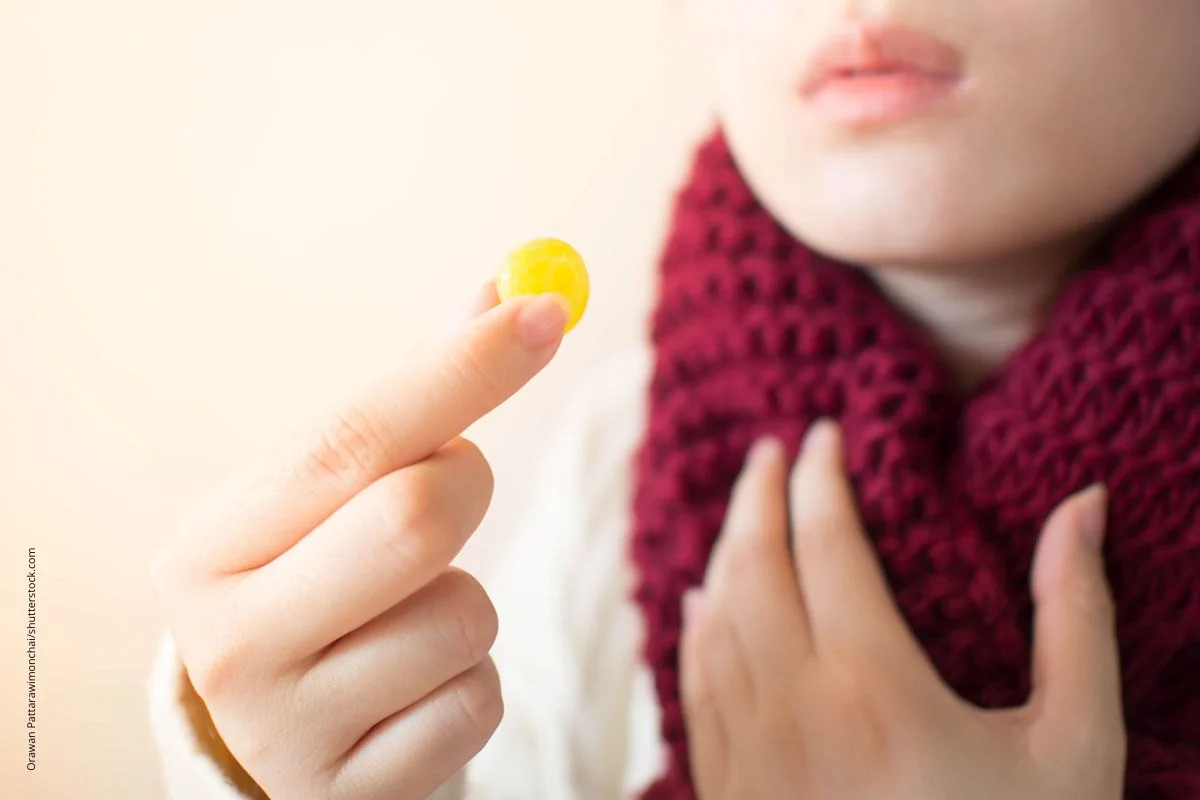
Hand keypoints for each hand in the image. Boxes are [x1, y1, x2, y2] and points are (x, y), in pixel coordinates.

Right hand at [152, 283, 569, 799]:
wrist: (280, 735)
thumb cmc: (320, 584)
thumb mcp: (335, 497)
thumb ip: (414, 400)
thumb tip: (506, 291)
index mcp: (211, 542)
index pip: (350, 438)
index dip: (461, 370)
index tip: (545, 309)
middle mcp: (228, 638)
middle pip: (414, 520)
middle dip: (468, 487)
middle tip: (454, 485)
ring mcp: (285, 729)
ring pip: (462, 618)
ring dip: (468, 601)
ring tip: (411, 612)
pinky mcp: (350, 789)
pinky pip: (476, 703)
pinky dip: (471, 681)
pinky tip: (413, 689)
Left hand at [681, 421, 1125, 799]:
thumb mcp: (1076, 745)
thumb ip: (1075, 616)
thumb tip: (1083, 505)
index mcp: (872, 681)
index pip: (825, 538)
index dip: (821, 475)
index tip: (825, 433)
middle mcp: (791, 703)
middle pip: (753, 562)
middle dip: (759, 493)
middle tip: (773, 449)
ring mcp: (747, 749)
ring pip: (713, 618)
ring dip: (724, 551)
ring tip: (743, 511)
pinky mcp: (728, 788)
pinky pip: (695, 683)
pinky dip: (695, 627)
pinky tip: (702, 604)